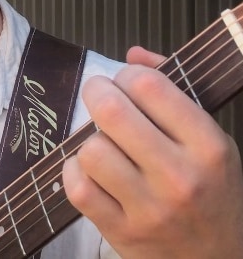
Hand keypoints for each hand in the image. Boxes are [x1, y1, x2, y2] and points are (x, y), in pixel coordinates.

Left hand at [62, 46, 242, 257]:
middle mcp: (180, 176)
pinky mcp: (121, 231)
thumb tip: (134, 53)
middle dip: (96, 93)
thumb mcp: (209, 140)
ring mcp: (149, 208)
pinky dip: (74, 172)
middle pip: (113, 112)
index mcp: (207, 146)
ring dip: (90, 141)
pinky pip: (78, 187)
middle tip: (98, 95)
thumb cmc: (209, 190)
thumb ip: (174, 91)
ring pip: (92, 150)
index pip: (150, 86)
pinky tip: (88, 170)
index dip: (127, 74)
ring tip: (103, 144)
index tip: (125, 81)